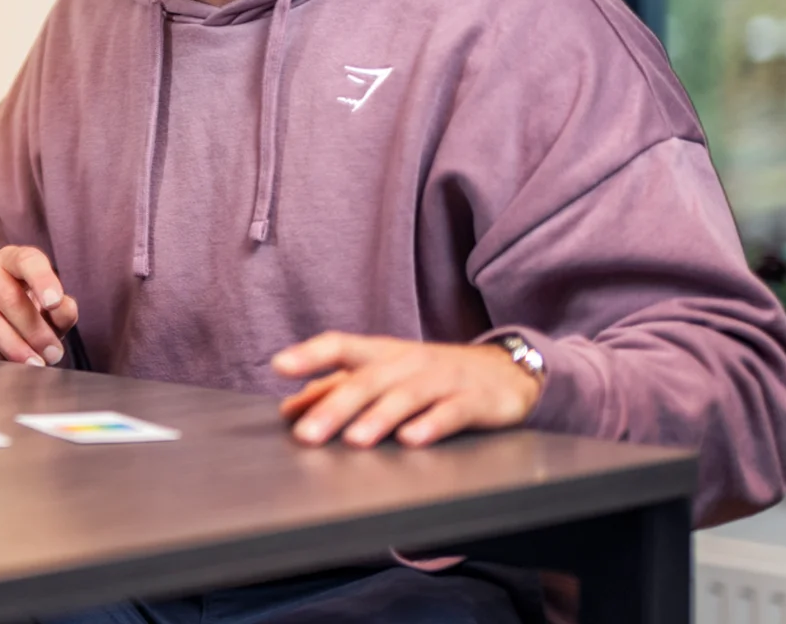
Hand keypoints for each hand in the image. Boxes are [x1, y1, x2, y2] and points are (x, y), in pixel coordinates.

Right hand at [0, 246, 77, 365]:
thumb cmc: (22, 315)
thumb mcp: (48, 312)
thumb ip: (62, 310)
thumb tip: (62, 309)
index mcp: (11, 259)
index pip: (27, 260)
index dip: (43, 280)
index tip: (54, 302)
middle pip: (8, 296)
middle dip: (33, 330)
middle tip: (51, 353)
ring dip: (13, 346)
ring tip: (33, 364)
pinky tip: (4, 364)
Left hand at [272, 332, 542, 448]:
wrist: (506, 372)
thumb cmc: (431, 375)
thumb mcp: (384, 375)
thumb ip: (337, 389)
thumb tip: (289, 409)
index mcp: (381, 353)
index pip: (340, 345)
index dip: (309, 354)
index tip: (279, 366)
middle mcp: (408, 362)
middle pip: (367, 380)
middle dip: (334, 408)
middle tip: (306, 434)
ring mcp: (442, 379)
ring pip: (405, 396)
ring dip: (378, 418)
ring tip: (355, 439)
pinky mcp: (475, 400)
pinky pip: (452, 412)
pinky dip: (432, 425)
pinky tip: (413, 440)